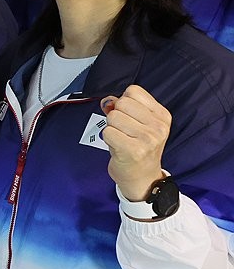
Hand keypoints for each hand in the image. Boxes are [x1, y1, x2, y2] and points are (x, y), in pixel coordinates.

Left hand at [100, 85, 170, 201]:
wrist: (142, 178)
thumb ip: (122, 107)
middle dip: (116, 116)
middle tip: (124, 131)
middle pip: (121, 103)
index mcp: (162, 115)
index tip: (129, 117)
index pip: (133, 91)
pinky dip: (108, 139)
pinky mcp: (134, 150)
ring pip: (113, 116)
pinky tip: (118, 147)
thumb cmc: (137, 148)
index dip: (124, 103)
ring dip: (112, 128)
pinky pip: (108, 132)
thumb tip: (107, 100)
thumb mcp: (137, 124)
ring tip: (122, 140)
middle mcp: (158, 126)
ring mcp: (148, 138)